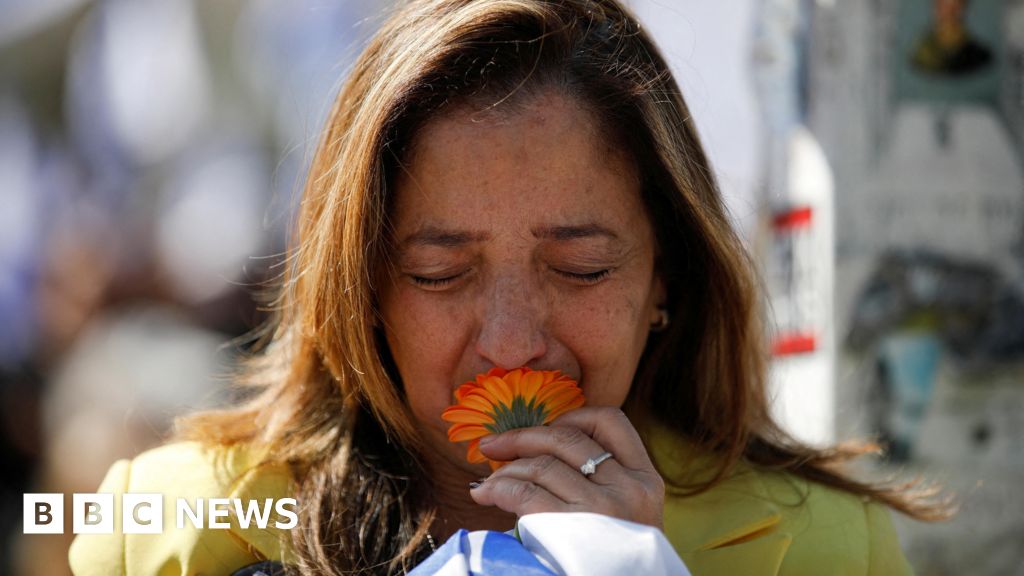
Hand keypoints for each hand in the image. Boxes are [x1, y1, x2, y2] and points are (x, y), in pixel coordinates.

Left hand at [468, 407, 664, 528]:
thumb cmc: (617, 562)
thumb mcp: (630, 514)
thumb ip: (604, 480)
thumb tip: (538, 448)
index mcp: (647, 478)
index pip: (611, 421)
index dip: (573, 415)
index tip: (547, 427)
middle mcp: (629, 487)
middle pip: (565, 438)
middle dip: (521, 437)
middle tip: (490, 445)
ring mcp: (603, 508)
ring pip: (541, 465)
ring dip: (505, 469)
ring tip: (488, 483)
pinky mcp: (573, 530)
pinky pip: (525, 493)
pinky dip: (498, 488)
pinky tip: (486, 494)